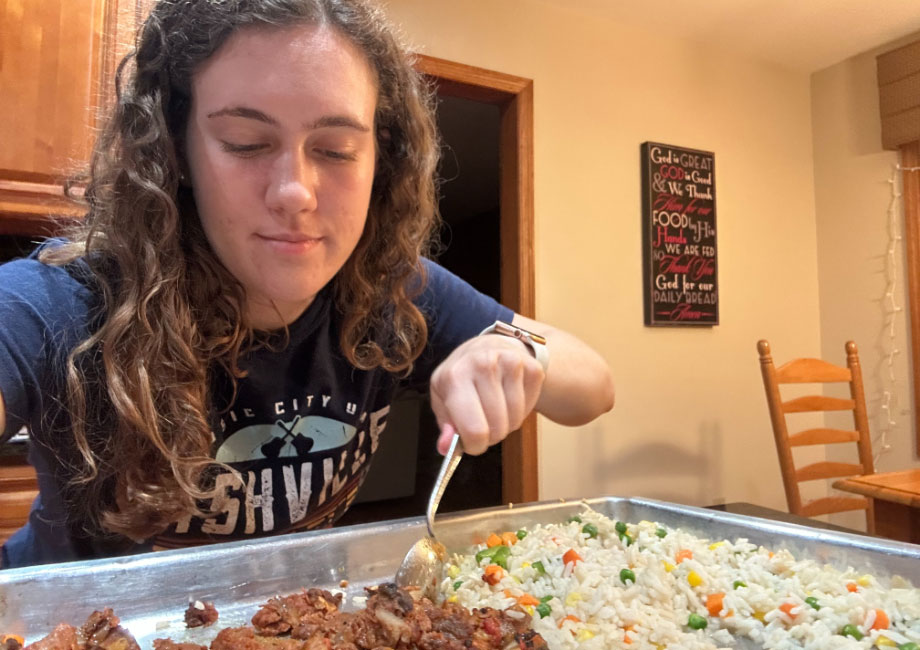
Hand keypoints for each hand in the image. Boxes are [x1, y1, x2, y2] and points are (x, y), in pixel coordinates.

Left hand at [430, 334, 544, 454]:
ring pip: (515, 420)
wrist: (488, 348)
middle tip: (484, 424)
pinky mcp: (532, 367)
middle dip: (491, 436)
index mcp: (455, 376)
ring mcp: (511, 363)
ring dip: (507, 424)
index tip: (473, 443)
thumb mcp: (443, 398)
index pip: (474, 429)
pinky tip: (509, 398)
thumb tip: (446, 448)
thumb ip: (445, 426)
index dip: (475, 446)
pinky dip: (521, 412)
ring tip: (496, 409)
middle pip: (497, 428)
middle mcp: (483, 364)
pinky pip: (529, 408)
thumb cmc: (462, 377)